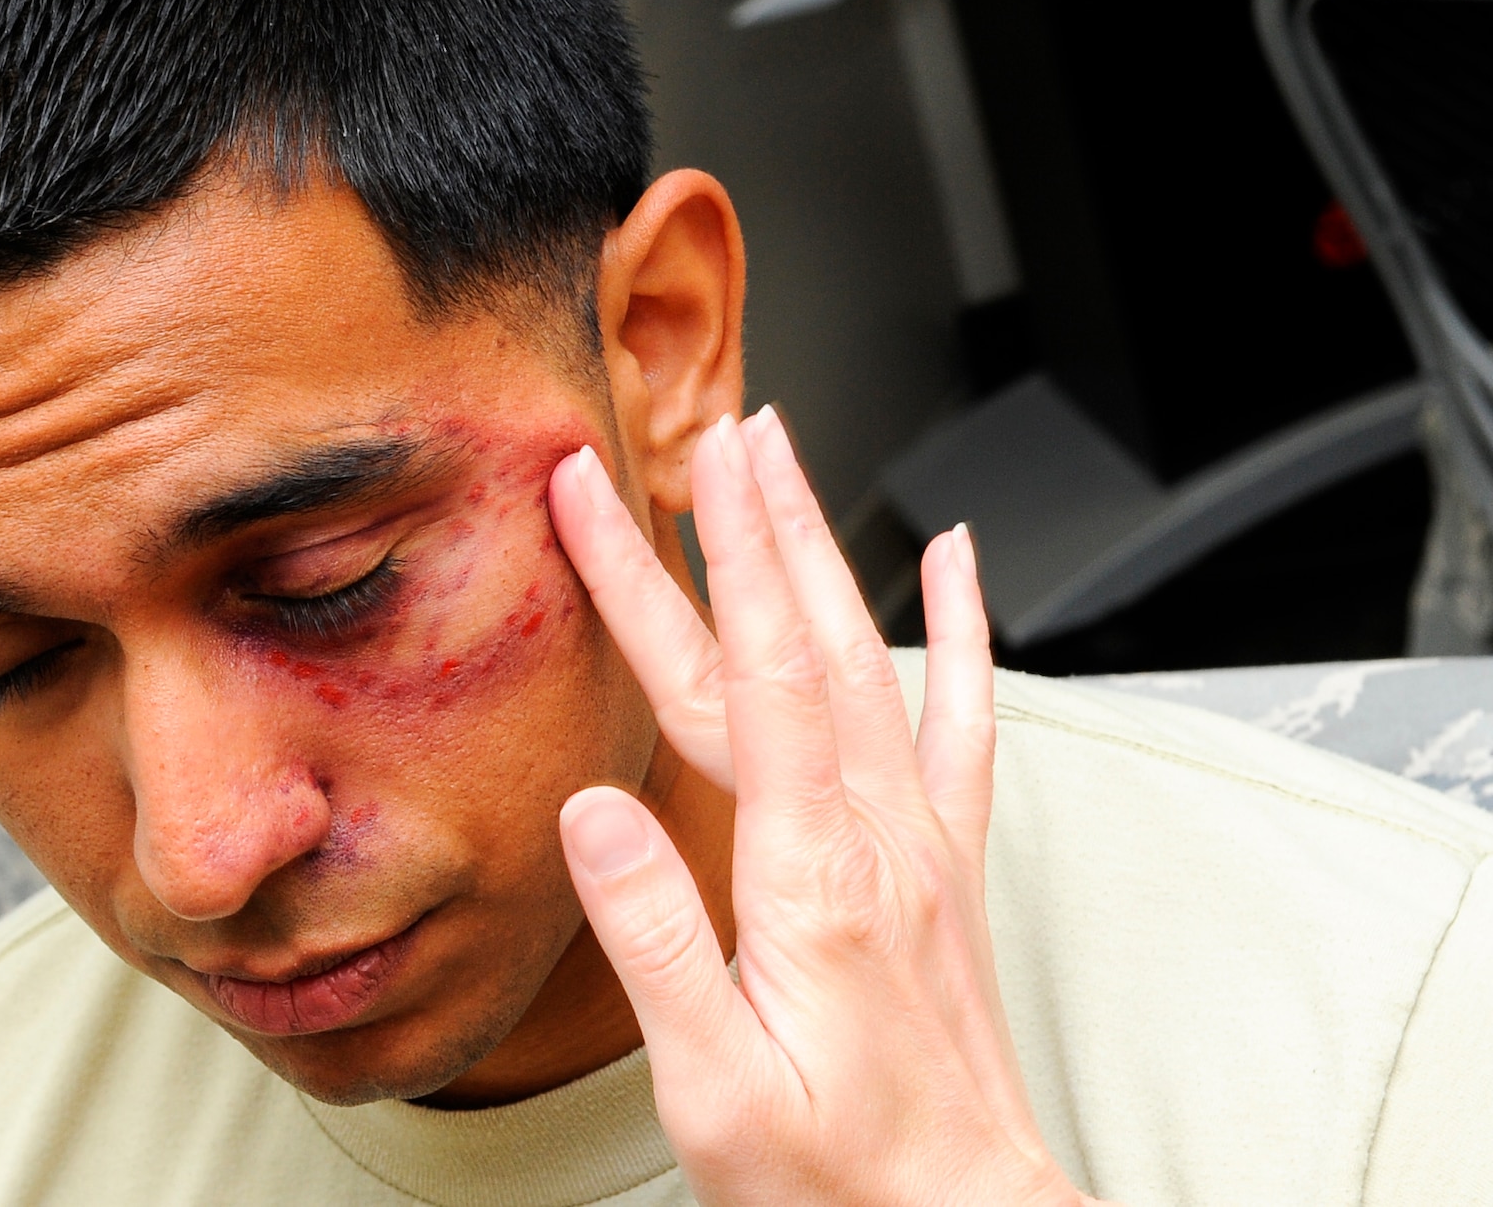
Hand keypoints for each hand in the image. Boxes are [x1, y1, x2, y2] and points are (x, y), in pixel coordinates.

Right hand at [547, 407, 1100, 1206]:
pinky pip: (962, 719)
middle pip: (801, 643)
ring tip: (788, 459)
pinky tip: (954, 560)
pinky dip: (962, 628)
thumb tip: (594, 813)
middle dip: (753, 524)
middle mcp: (875, 836)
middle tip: (716, 425)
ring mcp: (918, 839)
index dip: (705, 566)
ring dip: (823, 548)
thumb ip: (658, 943)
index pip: (749, 681)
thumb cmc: (833, 1173)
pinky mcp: (943, 858)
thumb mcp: (716, 1086)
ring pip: (867, 656)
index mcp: (810, 879)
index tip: (673, 472)